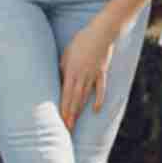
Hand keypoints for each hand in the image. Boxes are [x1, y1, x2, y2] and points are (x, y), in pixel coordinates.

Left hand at [59, 18, 116, 132]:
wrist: (100, 33)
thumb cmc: (81, 41)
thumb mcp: (66, 53)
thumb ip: (63, 68)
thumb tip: (60, 80)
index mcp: (71, 72)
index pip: (65, 95)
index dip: (63, 109)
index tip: (60, 121)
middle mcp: (81, 76)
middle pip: (74, 99)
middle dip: (69, 115)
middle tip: (66, 129)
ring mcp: (93, 76)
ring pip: (84, 96)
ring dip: (79, 110)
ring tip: (75, 123)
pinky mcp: (102, 73)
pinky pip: (100, 88)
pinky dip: (98, 99)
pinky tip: (95, 109)